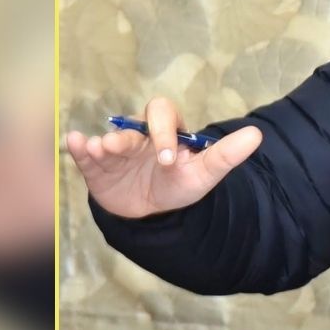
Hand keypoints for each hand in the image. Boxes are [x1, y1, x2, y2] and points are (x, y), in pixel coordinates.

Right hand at [65, 97, 261, 218]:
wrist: (154, 214)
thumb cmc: (180, 186)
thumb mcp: (205, 174)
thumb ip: (227, 155)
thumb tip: (256, 135)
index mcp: (167, 131)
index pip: (163, 115)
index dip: (164, 132)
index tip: (168, 160)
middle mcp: (140, 136)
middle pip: (132, 124)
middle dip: (129, 136)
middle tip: (126, 149)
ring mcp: (117, 151)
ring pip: (109, 140)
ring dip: (104, 143)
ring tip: (101, 148)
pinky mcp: (97, 167)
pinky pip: (86, 154)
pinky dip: (78, 147)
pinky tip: (73, 142)